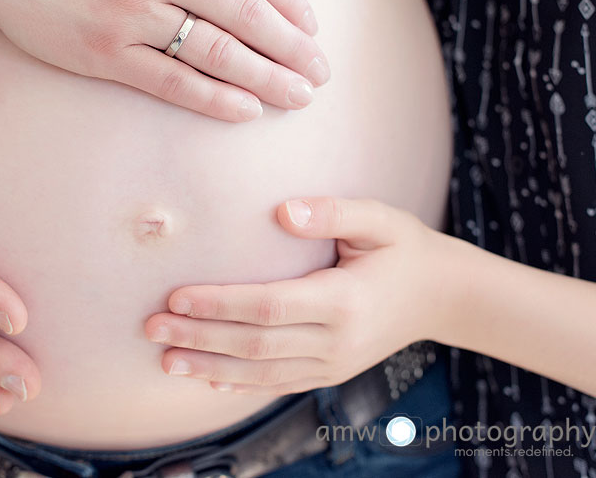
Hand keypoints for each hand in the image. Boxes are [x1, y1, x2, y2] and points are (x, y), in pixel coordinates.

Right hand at [0, 0, 327, 120]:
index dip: (290, 2)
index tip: (311, 27)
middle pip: (247, 15)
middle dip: (293, 48)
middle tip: (320, 73)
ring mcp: (129, 13)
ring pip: (217, 53)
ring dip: (267, 79)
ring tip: (297, 97)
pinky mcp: (102, 53)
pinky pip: (170, 81)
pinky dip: (213, 98)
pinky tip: (245, 110)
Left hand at [145, 197, 447, 394]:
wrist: (444, 297)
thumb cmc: (405, 249)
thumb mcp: (380, 220)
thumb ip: (333, 212)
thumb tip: (283, 210)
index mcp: (344, 301)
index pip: (268, 306)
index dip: (219, 304)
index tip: (176, 297)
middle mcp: (336, 342)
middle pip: (255, 345)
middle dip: (199, 337)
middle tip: (150, 328)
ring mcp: (333, 364)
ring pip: (260, 372)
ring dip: (209, 366)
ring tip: (164, 359)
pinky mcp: (330, 373)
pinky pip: (278, 384)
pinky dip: (239, 384)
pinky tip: (206, 379)